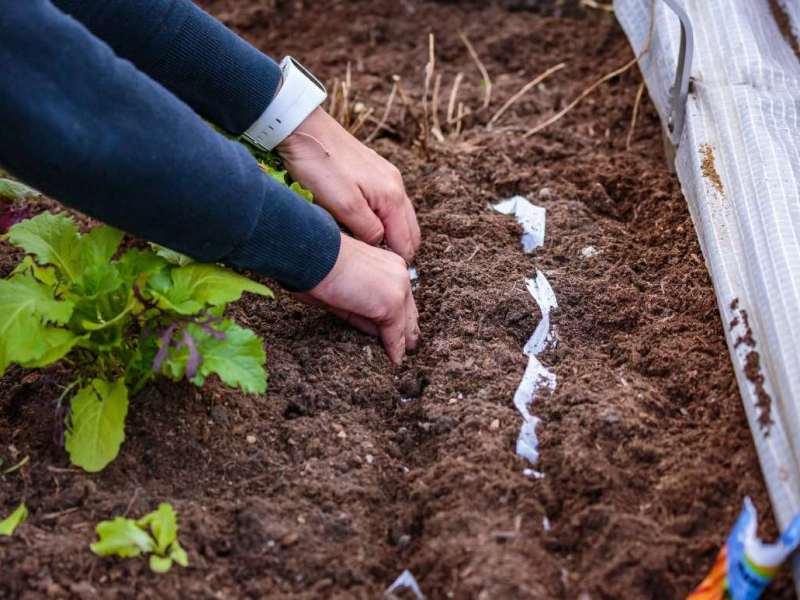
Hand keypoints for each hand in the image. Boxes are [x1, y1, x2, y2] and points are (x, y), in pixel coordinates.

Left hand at [277, 107, 420, 261]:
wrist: (302, 127)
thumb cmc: (319, 166)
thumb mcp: (343, 206)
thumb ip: (367, 230)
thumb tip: (380, 246)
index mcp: (392, 197)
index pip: (406, 242)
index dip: (394, 261)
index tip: (376, 273)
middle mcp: (396, 186)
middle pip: (409, 232)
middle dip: (398, 251)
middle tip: (375, 267)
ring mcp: (387, 177)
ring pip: (399, 218)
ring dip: (390, 236)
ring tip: (368, 250)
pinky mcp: (374, 172)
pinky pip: (388, 205)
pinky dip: (382, 221)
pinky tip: (363, 227)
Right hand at [295, 235, 419, 364]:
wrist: (312, 255)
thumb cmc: (316, 266)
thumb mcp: (344, 291)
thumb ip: (362, 310)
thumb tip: (375, 331)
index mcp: (388, 264)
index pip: (400, 296)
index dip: (401, 315)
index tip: (401, 330)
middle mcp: (399, 273)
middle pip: (409, 310)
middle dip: (407, 330)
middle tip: (408, 347)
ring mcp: (398, 288)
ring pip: (405, 323)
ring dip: (402, 341)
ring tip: (401, 357)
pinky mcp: (391, 304)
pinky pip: (395, 333)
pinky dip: (394, 349)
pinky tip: (394, 360)